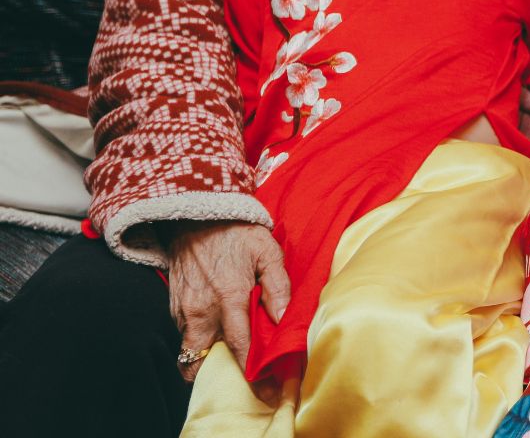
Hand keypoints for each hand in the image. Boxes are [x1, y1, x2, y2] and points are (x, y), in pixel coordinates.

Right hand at [162, 221, 289, 380]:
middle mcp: (201, 309)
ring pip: (191, 349)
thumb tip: (281, 319)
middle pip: (203, 359)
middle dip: (220, 373)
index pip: (240, 346)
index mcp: (228, 297)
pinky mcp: (173, 306)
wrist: (195, 215)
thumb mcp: (267, 252)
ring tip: (232, 357)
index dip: (252, 372)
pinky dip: (199, 340)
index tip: (266, 390)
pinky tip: (218, 334)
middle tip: (243, 379)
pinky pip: (184, 334)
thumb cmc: (236, 232)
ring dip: (209, 357)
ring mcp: (183, 309)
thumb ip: (278, 286)